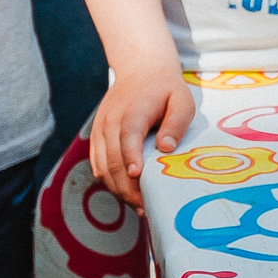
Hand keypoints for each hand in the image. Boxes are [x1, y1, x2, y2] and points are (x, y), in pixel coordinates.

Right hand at [90, 59, 191, 211]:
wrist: (139, 70)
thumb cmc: (165, 88)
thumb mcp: (181, 99)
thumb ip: (176, 122)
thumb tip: (167, 147)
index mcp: (132, 111)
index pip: (128, 136)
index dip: (130, 157)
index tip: (138, 175)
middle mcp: (111, 121)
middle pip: (113, 158)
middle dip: (127, 186)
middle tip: (146, 207)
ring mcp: (100, 130)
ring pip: (102, 166)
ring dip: (118, 189)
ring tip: (139, 207)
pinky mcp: (97, 137)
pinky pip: (98, 164)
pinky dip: (109, 182)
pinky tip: (126, 194)